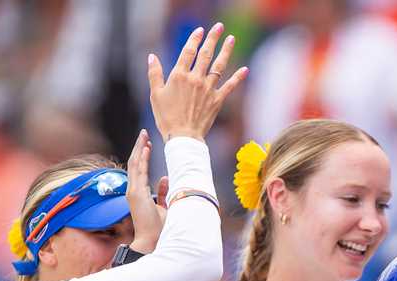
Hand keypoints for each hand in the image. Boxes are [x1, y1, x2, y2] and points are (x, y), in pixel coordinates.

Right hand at [126, 129, 165, 252]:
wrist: (150, 242)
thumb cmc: (157, 228)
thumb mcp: (163, 206)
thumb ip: (162, 193)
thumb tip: (165, 178)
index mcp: (138, 193)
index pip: (139, 169)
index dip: (142, 155)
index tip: (147, 144)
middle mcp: (133, 190)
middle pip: (134, 163)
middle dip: (139, 147)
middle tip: (143, 134)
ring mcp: (133, 192)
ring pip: (135, 165)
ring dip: (139, 149)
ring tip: (144, 136)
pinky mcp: (136, 194)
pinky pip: (138, 172)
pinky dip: (142, 159)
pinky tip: (145, 148)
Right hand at [147, 24, 246, 141]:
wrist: (183, 137)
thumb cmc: (167, 118)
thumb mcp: (155, 95)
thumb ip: (154, 74)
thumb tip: (151, 57)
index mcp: (179, 76)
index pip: (188, 52)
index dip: (194, 39)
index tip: (200, 30)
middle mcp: (195, 79)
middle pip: (206, 54)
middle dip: (213, 38)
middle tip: (219, 27)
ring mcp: (208, 89)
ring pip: (219, 66)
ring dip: (226, 51)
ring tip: (231, 39)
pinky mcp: (217, 100)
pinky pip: (230, 86)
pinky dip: (238, 77)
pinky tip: (245, 69)